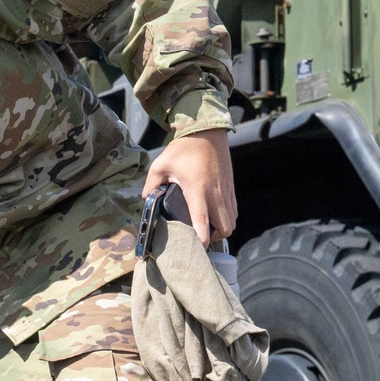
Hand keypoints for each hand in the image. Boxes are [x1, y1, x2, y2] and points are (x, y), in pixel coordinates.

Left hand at [145, 128, 236, 245]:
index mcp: (197, 190)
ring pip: (233, 221)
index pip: (203, 220)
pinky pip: (234, 211)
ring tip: (207, 229)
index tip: (197, 248)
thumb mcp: (160, 166)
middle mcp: (215, 193)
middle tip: (199, 238)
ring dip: (222, 229)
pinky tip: (213, 217)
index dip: (202, 237)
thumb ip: (151, 186)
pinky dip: (226, 218)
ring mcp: (226, 191)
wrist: (207, 132)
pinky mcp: (231, 188)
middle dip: (214, 238)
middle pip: (226, 227)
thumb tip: (146, 201)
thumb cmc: (183, 149)